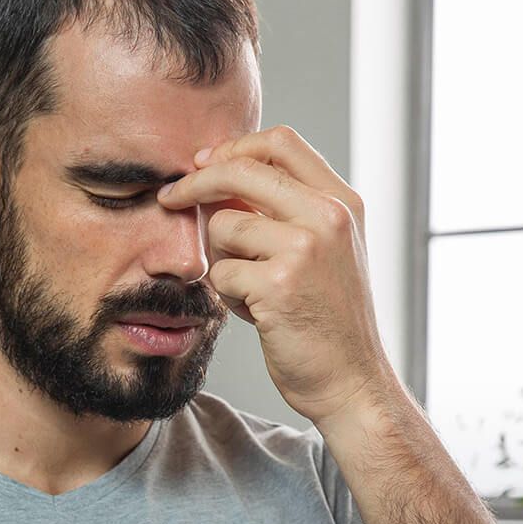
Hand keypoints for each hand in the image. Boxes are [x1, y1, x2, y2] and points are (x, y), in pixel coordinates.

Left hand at [158, 125, 395, 427]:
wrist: (351, 381)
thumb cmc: (331, 322)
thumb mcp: (327, 253)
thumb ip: (288, 213)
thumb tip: (220, 179)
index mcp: (342, 203)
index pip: (280, 142)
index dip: (233, 147)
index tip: (203, 164)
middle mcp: (328, 217)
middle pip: (241, 169)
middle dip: (195, 183)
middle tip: (170, 199)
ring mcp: (304, 249)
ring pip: (223, 227)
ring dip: (221, 260)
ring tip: (249, 291)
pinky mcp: (278, 285)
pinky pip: (222, 273)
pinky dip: (228, 296)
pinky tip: (255, 314)